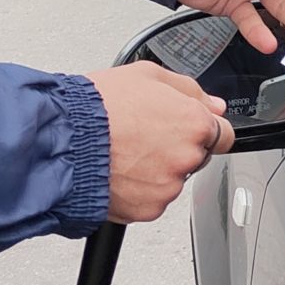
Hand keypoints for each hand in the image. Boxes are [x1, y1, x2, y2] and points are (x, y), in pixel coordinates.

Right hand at [89, 62, 230, 223]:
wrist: (61, 140)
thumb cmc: (97, 106)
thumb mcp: (146, 75)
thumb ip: (189, 89)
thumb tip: (214, 105)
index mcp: (194, 123)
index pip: (223, 134)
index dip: (202, 129)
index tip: (185, 128)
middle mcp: (187, 157)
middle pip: (196, 156)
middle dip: (176, 147)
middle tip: (143, 136)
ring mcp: (168, 187)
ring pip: (172, 179)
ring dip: (156, 170)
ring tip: (125, 152)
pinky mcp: (147, 209)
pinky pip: (151, 199)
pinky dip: (139, 190)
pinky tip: (119, 170)